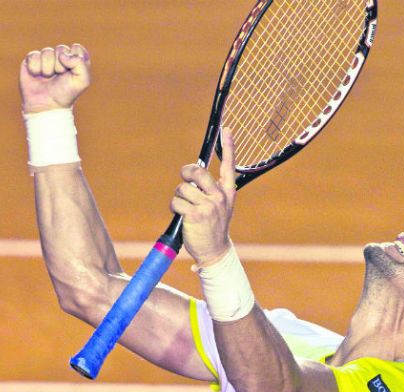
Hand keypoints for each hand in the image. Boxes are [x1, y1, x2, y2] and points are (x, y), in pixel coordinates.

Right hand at [19, 43, 90, 113]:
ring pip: (47, 52)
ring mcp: (46, 57)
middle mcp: (61, 57)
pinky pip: (34, 55)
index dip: (74, 60)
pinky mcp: (31, 60)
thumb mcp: (82, 81)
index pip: (77, 48)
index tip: (72, 72)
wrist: (46, 105)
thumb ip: (80, 63)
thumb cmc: (65, 93)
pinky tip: (37, 76)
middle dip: (60, 65)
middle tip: (59, 76)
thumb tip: (62, 55)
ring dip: (48, 68)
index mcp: (75, 60)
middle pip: (61, 49)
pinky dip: (36, 68)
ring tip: (48, 78)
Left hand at [171, 128, 237, 267]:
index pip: (229, 165)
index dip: (228, 146)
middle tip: (184, 179)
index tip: (227, 129)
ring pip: (183, 189)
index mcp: (228, 192)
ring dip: (179, 197)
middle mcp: (220, 197)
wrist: (214, 251)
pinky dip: (175, 208)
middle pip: (197, 172)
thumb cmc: (213, 226)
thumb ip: (211, 190)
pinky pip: (176, 202)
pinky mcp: (195, 215)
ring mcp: (209, 206)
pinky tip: (182, 217)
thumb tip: (193, 173)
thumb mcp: (219, 206)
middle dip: (185, 173)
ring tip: (186, 208)